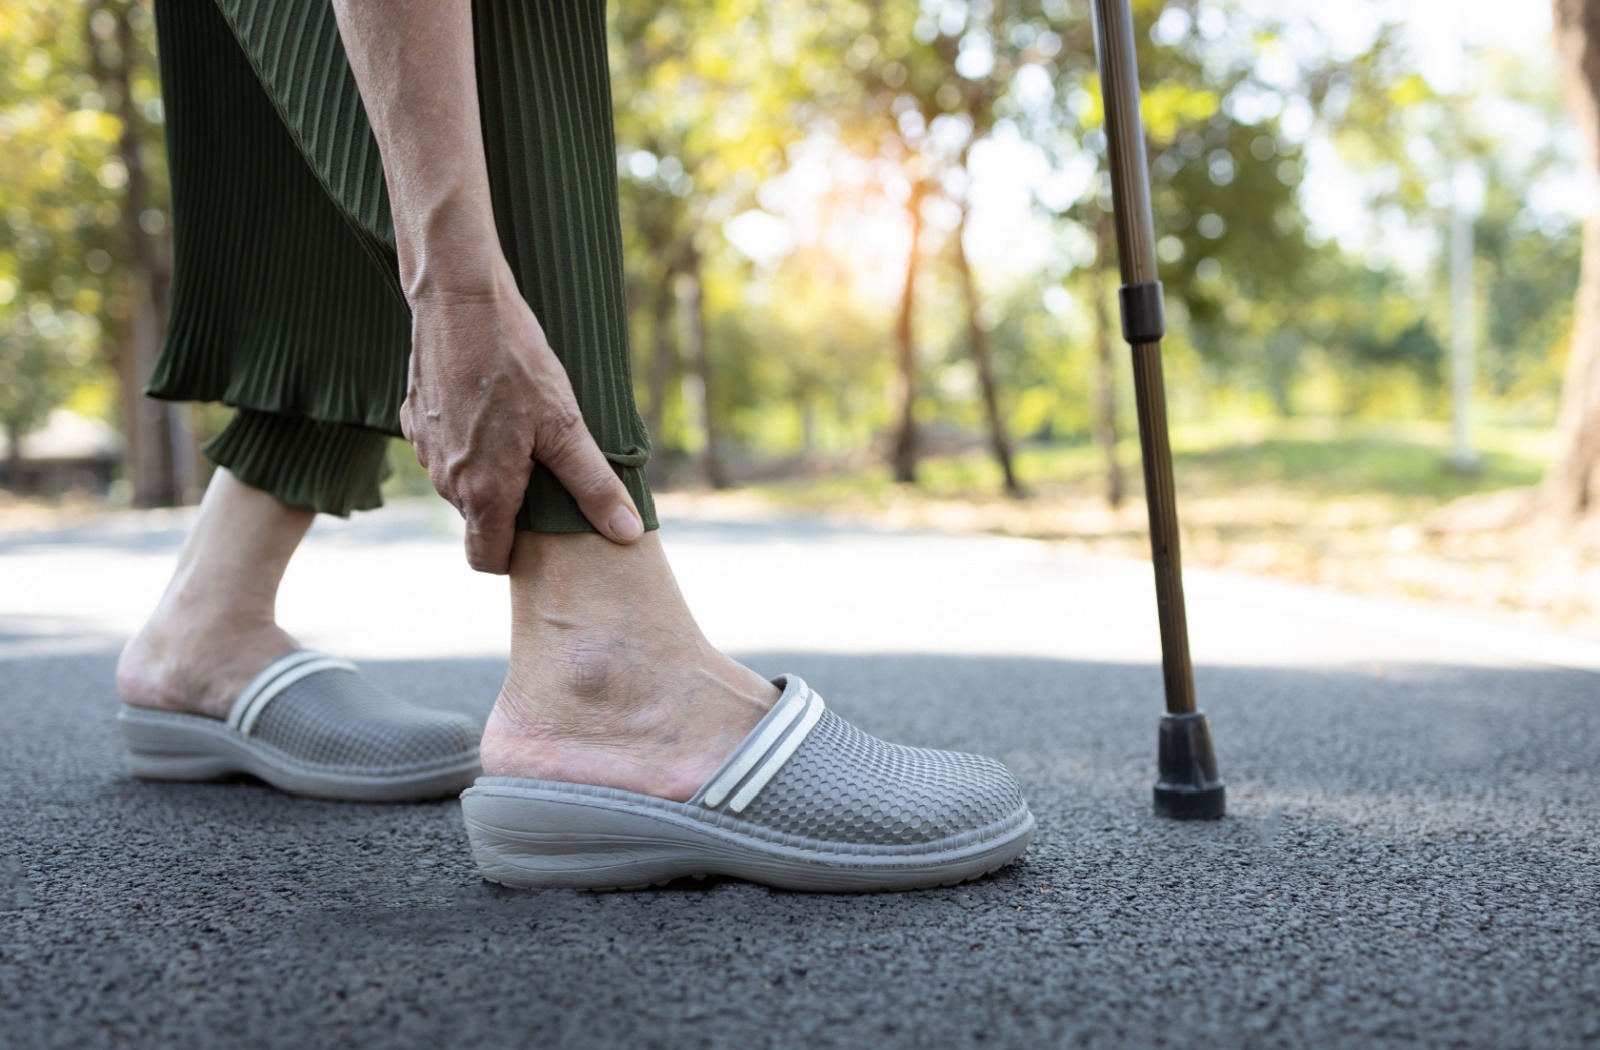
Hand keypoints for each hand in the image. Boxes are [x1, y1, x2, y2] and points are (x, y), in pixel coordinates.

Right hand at [400, 261, 643, 572]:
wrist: (460, 301)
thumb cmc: (517, 362)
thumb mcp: (566, 425)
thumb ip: (593, 486)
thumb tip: (627, 533)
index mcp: (483, 492)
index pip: (487, 559)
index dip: (515, 556)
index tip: (541, 536)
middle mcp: (445, 480)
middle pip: (478, 520)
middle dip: (508, 509)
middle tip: (544, 471)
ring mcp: (424, 449)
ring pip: (460, 484)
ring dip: (487, 472)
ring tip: (520, 433)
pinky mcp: (413, 419)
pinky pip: (443, 450)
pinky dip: (466, 441)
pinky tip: (490, 407)